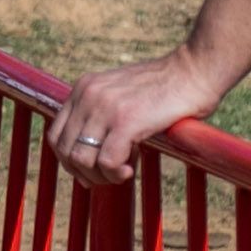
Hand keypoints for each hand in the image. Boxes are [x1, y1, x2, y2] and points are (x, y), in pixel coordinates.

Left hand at [51, 45, 227, 178]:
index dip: (68, 161)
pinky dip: (114, 174)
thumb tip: (91, 159)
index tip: (89, 172)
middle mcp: (88, 95)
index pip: (56, 135)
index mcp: (84, 88)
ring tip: (120, 174)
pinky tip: (129, 170)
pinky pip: (106, 161)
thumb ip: (102, 117)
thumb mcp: (121, 95)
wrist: (195, 71)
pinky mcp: (126, 121)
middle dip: (83, 173)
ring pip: (81, 159)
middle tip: (106, 179)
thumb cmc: (166, 89)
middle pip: (64, 150)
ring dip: (99, 177)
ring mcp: (105, 107)